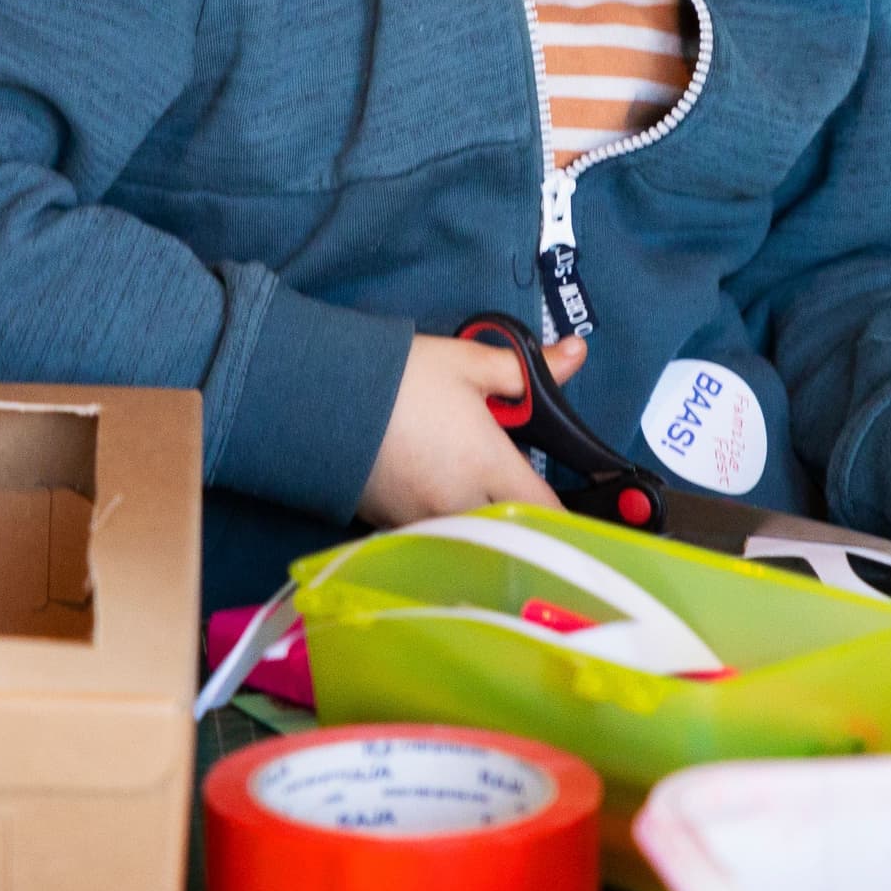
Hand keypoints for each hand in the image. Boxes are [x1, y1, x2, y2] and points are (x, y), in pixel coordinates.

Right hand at [358, 330, 581, 525]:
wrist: (315, 395)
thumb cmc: (399, 377)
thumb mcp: (466, 362)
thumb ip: (526, 368)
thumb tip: (576, 353)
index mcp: (488, 466)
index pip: (546, 510)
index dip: (562, 511)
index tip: (563, 501)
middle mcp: (459, 505)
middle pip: (508, 531)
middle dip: (515, 513)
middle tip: (507, 484)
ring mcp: (421, 520)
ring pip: (467, 536)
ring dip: (475, 519)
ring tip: (461, 482)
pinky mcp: (386, 525)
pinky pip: (428, 533)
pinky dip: (435, 519)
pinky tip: (424, 487)